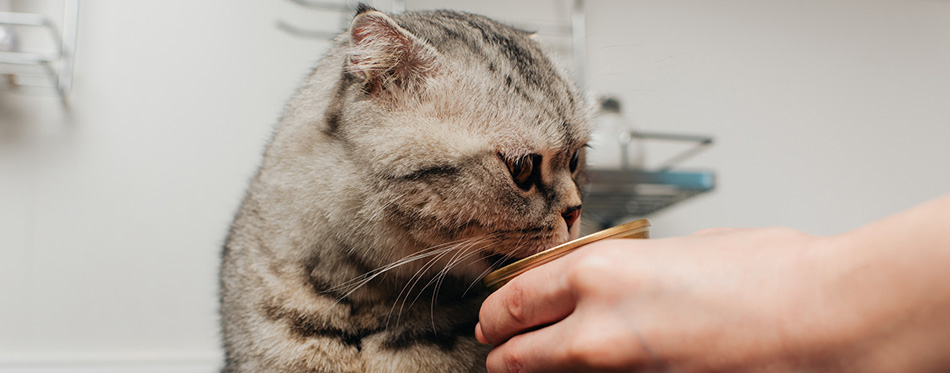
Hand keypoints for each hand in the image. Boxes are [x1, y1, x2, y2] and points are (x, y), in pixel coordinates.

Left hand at [475, 228, 855, 371]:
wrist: (824, 319)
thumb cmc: (769, 275)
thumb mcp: (680, 249)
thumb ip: (628, 269)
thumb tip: (607, 282)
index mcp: (599, 273)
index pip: (513, 298)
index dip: (496, 311)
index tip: (495, 316)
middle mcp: (595, 327)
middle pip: (513, 350)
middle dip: (503, 348)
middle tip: (501, 346)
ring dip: (538, 370)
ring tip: (539, 363)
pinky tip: (599, 370)